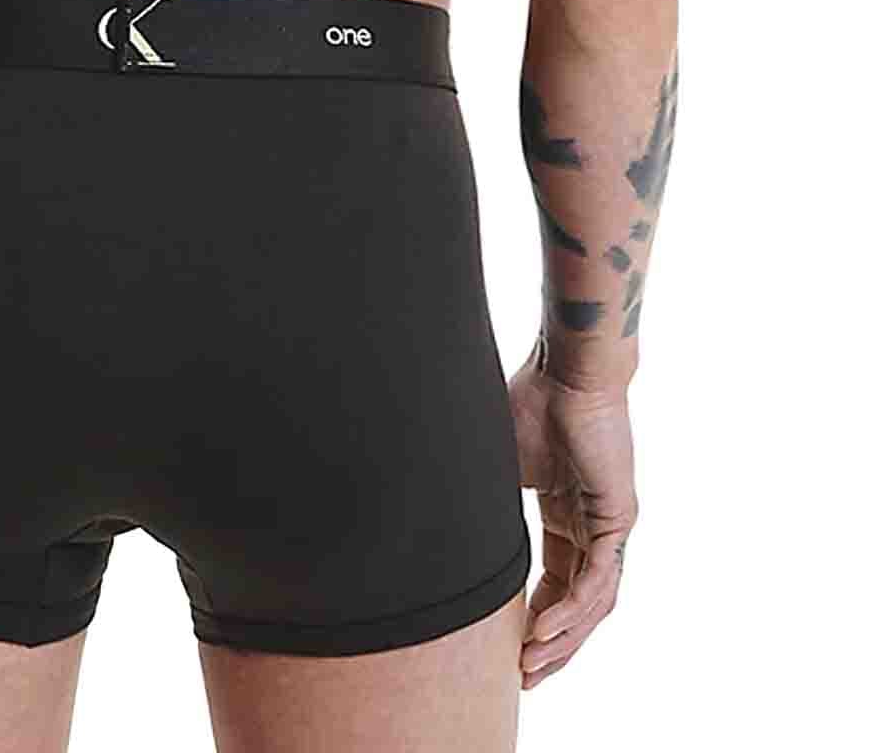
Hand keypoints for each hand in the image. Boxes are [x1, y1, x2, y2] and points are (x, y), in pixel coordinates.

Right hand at [509, 353, 637, 688]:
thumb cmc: (529, 404)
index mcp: (566, 514)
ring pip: (591, 603)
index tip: (511, 650)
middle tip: (524, 678)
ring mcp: (608, 525)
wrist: (563, 371)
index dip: (536, 619)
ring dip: (562, 638)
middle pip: (577, 605)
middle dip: (551, 645)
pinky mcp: (617, 519)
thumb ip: (484, 506)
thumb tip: (433, 527)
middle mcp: (592, 526)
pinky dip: (572, 610)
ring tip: (530, 665)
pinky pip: (598, 581)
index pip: (556, 582)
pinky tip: (543, 630)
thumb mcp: (497, 469)